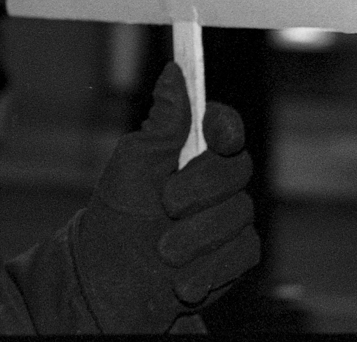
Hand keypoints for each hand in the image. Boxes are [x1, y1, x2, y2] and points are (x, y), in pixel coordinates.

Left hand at [73, 62, 258, 333]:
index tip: (215, 135)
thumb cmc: (116, 219)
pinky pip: (245, 252)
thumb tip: (175, 72)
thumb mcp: (132, 164)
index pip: (224, 127)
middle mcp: (213, 181)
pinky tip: (183, 280)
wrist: (111, 284)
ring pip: (240, 214)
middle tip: (166, 207)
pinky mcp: (236, 256)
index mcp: (188, 152)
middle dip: (199, 191)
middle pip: (235, 170)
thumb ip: (162, 124)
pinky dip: (211, 267)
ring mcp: (228, 218)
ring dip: (197, 237)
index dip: (225, 126)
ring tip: (164, 252)